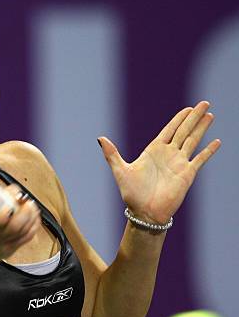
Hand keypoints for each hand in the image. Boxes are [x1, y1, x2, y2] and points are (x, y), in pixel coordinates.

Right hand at [0, 184, 40, 265]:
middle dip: (25, 212)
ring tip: (31, 206)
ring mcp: (3, 245)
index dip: (8, 207)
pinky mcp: (12, 249)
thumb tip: (6, 187)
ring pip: (24, 231)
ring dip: (31, 216)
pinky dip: (34, 224)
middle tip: (27, 201)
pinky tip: (34, 216)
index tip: (14, 196)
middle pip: (14, 227)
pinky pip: (28, 237)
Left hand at [97, 101, 220, 224]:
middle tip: (205, 103)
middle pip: (184, 131)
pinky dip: (208, 151)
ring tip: (210, 115)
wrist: (145, 213)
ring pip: (193, 141)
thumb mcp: (121, 171)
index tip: (188, 108)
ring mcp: (179, 164)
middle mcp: (168, 155)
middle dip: (194, 117)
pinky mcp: (187, 174)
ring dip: (202, 128)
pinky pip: (200, 159)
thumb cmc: (132, 195)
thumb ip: (112, 154)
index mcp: (154, 151)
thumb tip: (100, 138)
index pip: (169, 129)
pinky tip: (217, 142)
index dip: (179, 118)